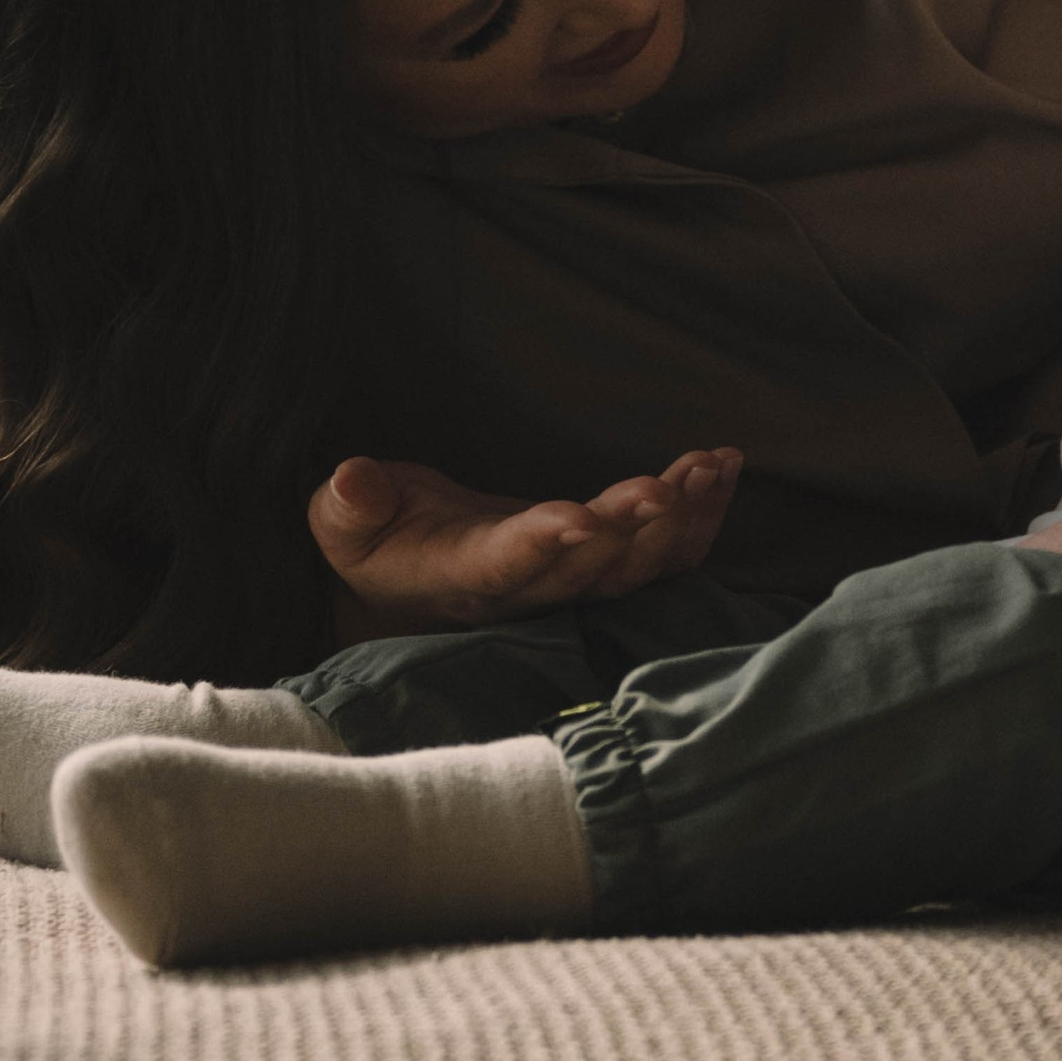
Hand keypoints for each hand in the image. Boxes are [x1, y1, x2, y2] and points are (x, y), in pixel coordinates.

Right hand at [307, 446, 742, 636]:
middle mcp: (527, 592)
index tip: (580, 517)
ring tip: (709, 468)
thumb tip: (350, 479)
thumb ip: (345, 507)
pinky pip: (662, 556)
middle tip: (666, 487)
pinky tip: (721, 470)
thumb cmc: (374, 540)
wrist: (407, 574)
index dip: (545, 545)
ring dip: (680, 520)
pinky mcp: (600, 567)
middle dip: (632, 530)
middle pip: (590, 573)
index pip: (506, 565)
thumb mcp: (340, 524)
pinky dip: (697, 517)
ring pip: (637, 568)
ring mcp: (570, 584)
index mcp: (462, 578)